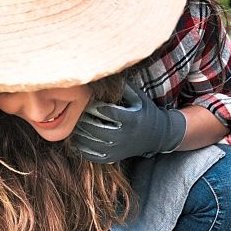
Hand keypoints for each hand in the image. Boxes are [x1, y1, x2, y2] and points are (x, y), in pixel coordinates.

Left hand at [71, 83, 187, 163]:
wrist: (157, 135)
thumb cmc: (144, 110)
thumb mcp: (138, 97)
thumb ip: (123, 86)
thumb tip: (106, 71)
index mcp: (131, 119)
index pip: (106, 112)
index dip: (93, 106)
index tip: (85, 100)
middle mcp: (123, 136)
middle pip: (95, 128)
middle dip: (82, 119)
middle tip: (74, 111)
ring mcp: (117, 149)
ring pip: (90, 143)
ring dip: (78, 133)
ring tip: (73, 123)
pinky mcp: (112, 158)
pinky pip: (91, 155)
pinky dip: (80, 147)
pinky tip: (76, 137)